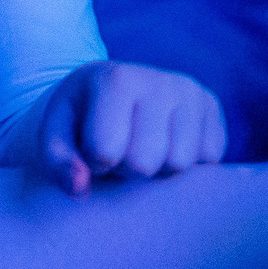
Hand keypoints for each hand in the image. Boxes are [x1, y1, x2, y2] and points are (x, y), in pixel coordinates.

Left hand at [35, 61, 227, 194]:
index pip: (106, 152)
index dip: (95, 163)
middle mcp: (160, 80)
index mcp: (116, 79)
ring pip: (179, 165)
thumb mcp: (54, 133)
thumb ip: (57, 163)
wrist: (110, 90)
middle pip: (145, 164)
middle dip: (126, 169)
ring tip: (142, 147)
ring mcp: (192, 92)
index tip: (91, 146)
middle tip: (120, 149)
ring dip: (157, 169)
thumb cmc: (79, 118)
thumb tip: (78, 189)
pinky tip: (166, 144)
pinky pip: (208, 161)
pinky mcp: (213, 107)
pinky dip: (185, 164)